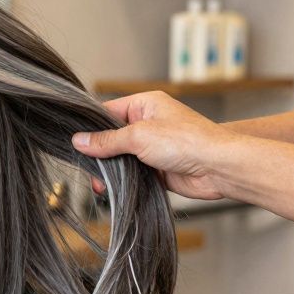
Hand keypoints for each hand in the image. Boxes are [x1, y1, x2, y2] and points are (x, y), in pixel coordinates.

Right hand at [71, 91, 237, 200]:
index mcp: (145, 105)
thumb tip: (80, 140)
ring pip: (120, 157)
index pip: (108, 111)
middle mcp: (148, 123)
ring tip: (99, 183)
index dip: (91, 126)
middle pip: (111, 137)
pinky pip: (131, 172)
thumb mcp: (139, 136)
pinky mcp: (157, 167)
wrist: (218, 168)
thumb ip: (107, 140)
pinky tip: (111, 189)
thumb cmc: (187, 142)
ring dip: (109, 170)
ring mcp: (152, 146)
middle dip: (98, 153)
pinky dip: (121, 180)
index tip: (75, 141)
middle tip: (88, 167)